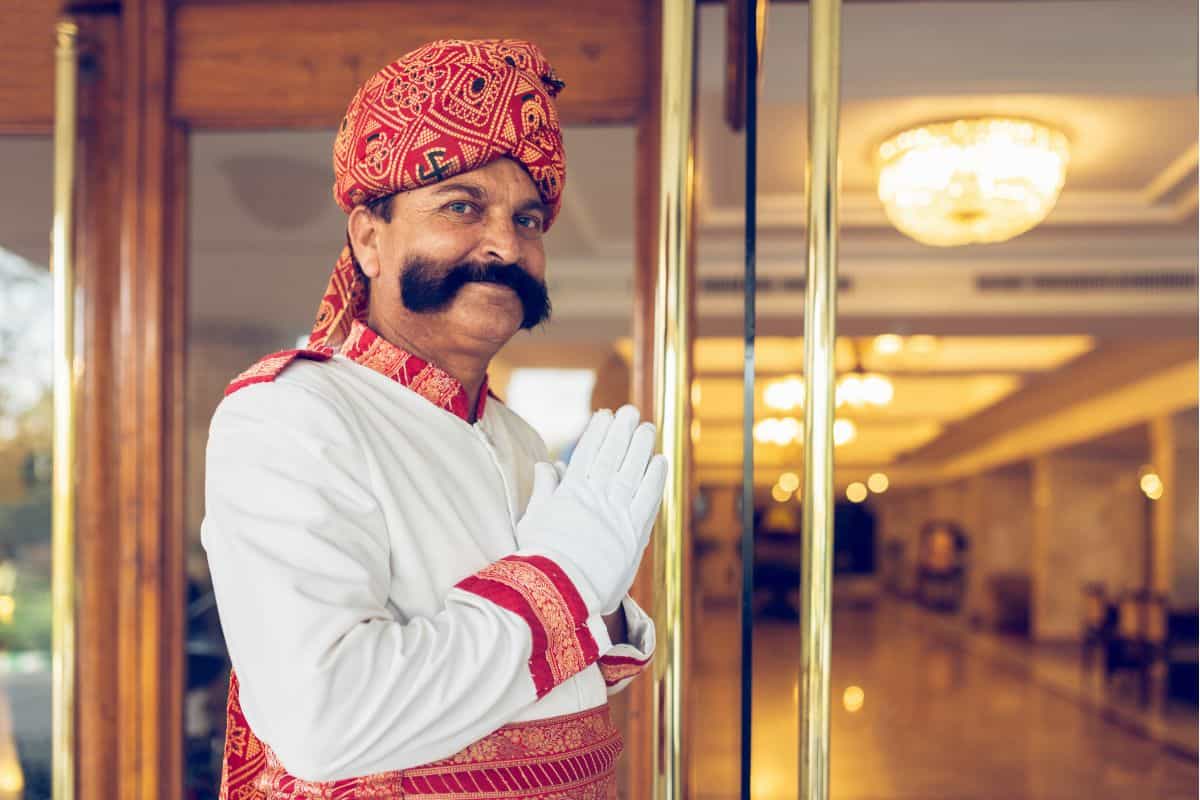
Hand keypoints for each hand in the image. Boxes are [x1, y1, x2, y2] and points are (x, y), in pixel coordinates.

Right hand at [517, 406, 667, 614]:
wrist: (560, 592)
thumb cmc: (539, 560)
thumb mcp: (532, 520)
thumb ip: (544, 490)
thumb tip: (548, 463)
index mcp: (570, 493)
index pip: (587, 453)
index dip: (597, 431)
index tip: (604, 414)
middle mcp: (596, 497)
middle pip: (612, 456)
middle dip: (621, 430)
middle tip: (630, 411)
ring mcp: (617, 513)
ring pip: (632, 471)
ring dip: (640, 447)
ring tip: (647, 428)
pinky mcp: (635, 532)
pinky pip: (649, 497)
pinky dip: (655, 478)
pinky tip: (660, 461)